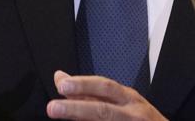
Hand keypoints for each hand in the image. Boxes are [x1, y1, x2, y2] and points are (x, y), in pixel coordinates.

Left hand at [46, 70, 166, 119]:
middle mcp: (133, 113)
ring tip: (60, 115)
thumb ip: (89, 92)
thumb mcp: (120, 101)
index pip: (105, 87)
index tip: (61, 86)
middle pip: (103, 110)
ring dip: (82, 120)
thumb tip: (60, 78)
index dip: (83, 85)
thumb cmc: (140, 119)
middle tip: (53, 107)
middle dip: (77, 108)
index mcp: (128, 98)